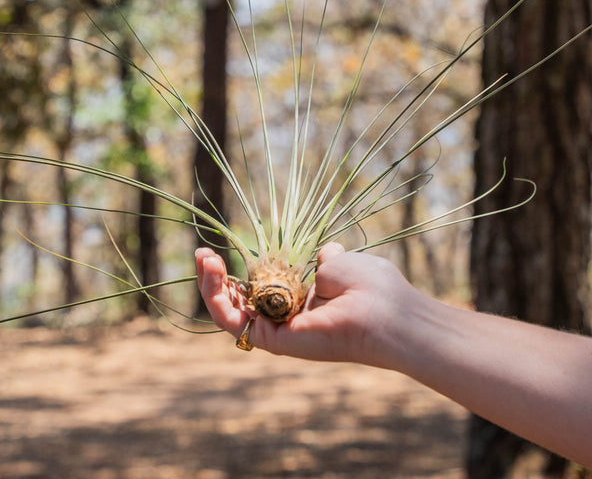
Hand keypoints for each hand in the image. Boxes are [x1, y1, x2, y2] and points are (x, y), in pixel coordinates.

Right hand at [195, 243, 415, 367]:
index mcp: (304, 301)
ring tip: (203, 259)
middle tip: (203, 255)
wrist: (388, 313)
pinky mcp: (274, 341)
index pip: (260, 289)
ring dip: (210, 287)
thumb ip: (327, 260)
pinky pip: (235, 324)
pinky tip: (212, 273)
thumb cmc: (372, 287)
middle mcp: (288, 319)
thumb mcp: (343, 263)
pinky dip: (218, 299)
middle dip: (215, 280)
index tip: (224, 249)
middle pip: (238, 303)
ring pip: (229, 314)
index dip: (239, 272)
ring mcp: (279, 332)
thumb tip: (327, 252)